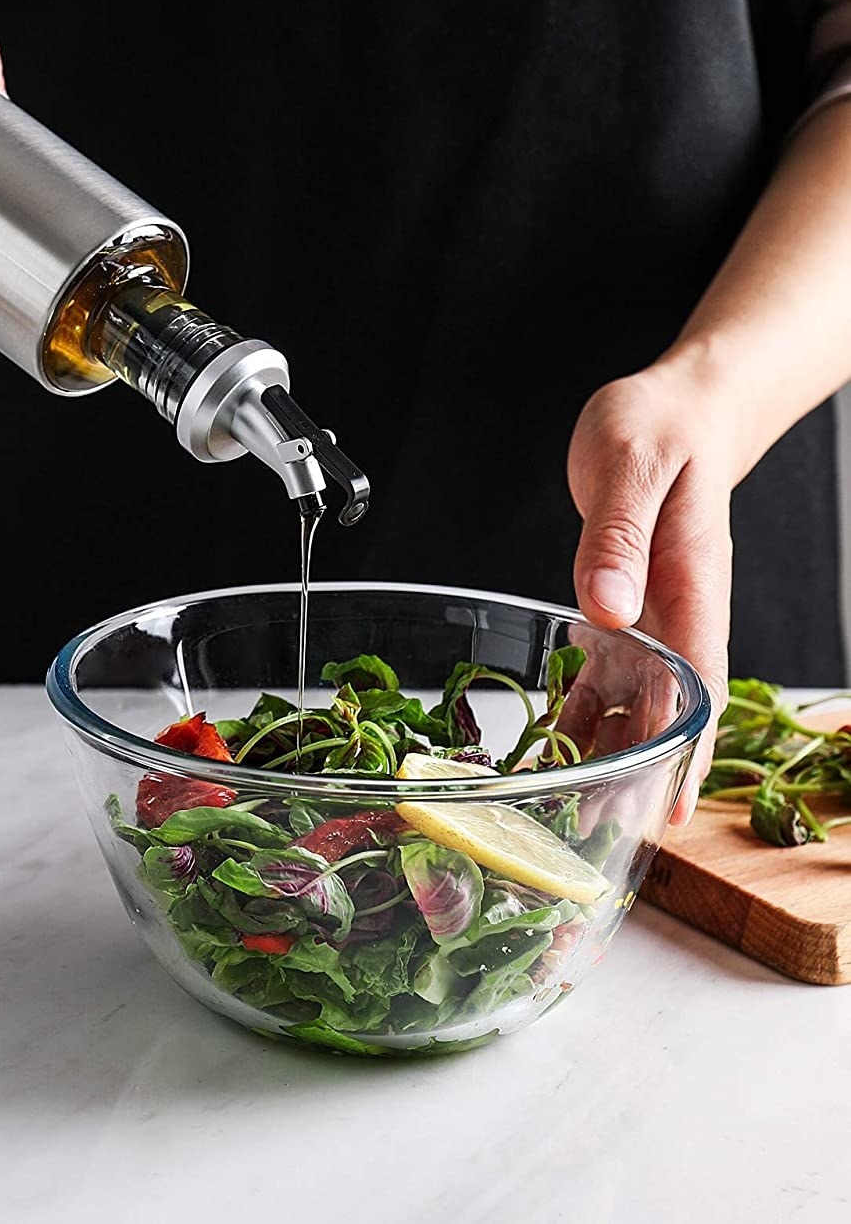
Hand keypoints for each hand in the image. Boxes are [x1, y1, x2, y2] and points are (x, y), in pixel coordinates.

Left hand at [567, 357, 740, 823]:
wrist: (674, 407)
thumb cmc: (661, 427)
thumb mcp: (632, 466)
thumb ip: (618, 535)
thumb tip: (606, 606)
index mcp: (691, 586)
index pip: (695, 686)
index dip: (684, 752)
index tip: (671, 810)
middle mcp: (674, 614)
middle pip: (663, 711)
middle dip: (638, 776)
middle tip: (602, 838)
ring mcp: (648, 616)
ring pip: (630, 702)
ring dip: (604, 755)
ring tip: (570, 813)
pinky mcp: (619, 606)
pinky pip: (599, 673)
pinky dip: (578, 712)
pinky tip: (550, 747)